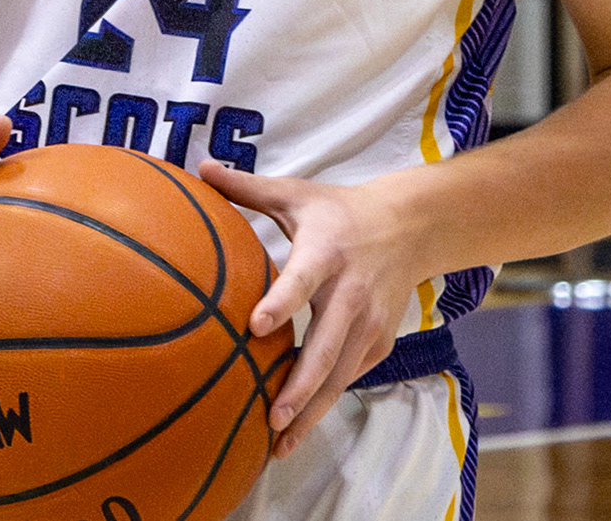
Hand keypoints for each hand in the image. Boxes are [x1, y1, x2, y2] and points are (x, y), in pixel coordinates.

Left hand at [199, 159, 421, 459]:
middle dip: (300, 386)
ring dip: (312, 410)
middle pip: (327, 346)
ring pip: (341, 374)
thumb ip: (248, 187)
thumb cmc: (339, 211)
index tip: (255, 328)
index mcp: (326, 251)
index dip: (281, 304)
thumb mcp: (297, 194)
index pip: (302, 281)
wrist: (410, 227)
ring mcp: (370, 322)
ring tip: (280, 443)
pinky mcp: (380, 342)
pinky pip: (350, 377)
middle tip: (270, 417)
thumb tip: (200, 166)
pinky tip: (299, 427)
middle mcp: (351, 291)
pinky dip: (326, 402)